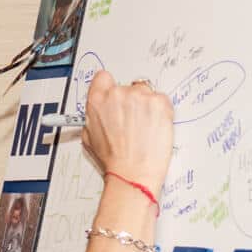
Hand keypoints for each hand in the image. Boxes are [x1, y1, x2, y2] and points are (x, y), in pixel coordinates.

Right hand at [83, 71, 173, 189]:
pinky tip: (154, 128)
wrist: (133, 173)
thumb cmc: (113, 160)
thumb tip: (100, 112)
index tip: (116, 96)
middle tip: (134, 122)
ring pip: (146, 93)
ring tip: (145, 128)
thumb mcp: (90, 137)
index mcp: (97, 100)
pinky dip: (161, 112)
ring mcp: (140, 96)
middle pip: (128, 87)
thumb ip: (94, 117)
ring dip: (147, 107)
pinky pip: (162, 100)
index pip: (103, 78)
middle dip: (132, 102)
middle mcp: (117, 94)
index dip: (110, 87)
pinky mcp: (159, 102)